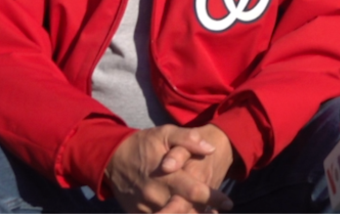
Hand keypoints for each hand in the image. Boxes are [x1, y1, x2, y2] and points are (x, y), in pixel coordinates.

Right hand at [105, 124, 232, 213]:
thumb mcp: (165, 133)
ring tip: (205, 213)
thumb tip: (210, 149)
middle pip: (186, 211)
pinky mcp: (137, 213)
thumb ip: (189, 139)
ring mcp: (146, 207)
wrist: (111, 157)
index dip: (214, 198)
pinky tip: (183, 213)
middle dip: (203, 213)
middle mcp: (157, 194)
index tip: (229, 202)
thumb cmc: (142, 144)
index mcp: (168, 176)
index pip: (196, 192)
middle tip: (216, 212)